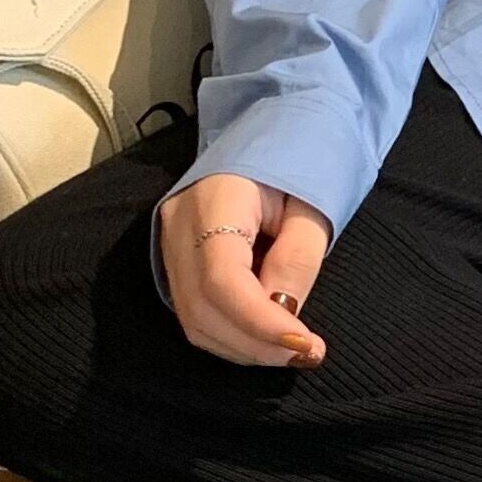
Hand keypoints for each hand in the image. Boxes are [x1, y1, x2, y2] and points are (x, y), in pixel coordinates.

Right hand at [157, 173, 331, 367]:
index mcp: (215, 199)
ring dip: (244, 347)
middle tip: (307, 354)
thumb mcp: (312, 203)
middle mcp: (178, 223)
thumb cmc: (299, 160)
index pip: (222, 280)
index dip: (261, 323)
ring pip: (193, 318)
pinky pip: (194, 312)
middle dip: (256, 343)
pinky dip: (230, 336)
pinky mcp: (175, 259)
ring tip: (293, 350)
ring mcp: (169, 242)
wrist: (272, 126)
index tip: (305, 345)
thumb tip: (285, 314)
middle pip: (202, 307)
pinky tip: (266, 339)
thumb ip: (298, 258)